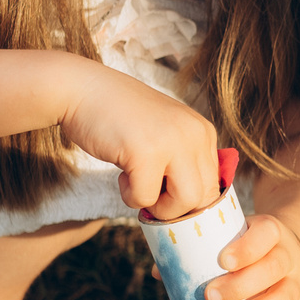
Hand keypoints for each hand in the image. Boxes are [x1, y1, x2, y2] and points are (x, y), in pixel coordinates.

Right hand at [55, 61, 220, 219]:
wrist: (83, 90)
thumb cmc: (119, 117)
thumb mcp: (165, 133)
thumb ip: (184, 162)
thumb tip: (194, 209)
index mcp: (203, 132)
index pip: (215, 187)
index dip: (191, 205)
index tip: (166, 202)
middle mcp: (196, 134)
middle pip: (204, 199)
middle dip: (175, 209)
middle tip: (150, 194)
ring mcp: (173, 142)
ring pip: (185, 203)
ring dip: (157, 207)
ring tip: (137, 184)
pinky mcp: (147, 152)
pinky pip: (146, 198)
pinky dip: (130, 196)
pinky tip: (121, 174)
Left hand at [203, 213, 299, 299]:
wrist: (290, 255)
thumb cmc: (249, 249)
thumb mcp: (232, 238)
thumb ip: (198, 252)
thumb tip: (159, 272)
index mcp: (271, 232)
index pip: (266, 234)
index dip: (247, 248)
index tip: (222, 261)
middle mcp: (290, 256)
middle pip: (274, 268)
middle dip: (241, 286)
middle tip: (209, 298)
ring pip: (284, 298)